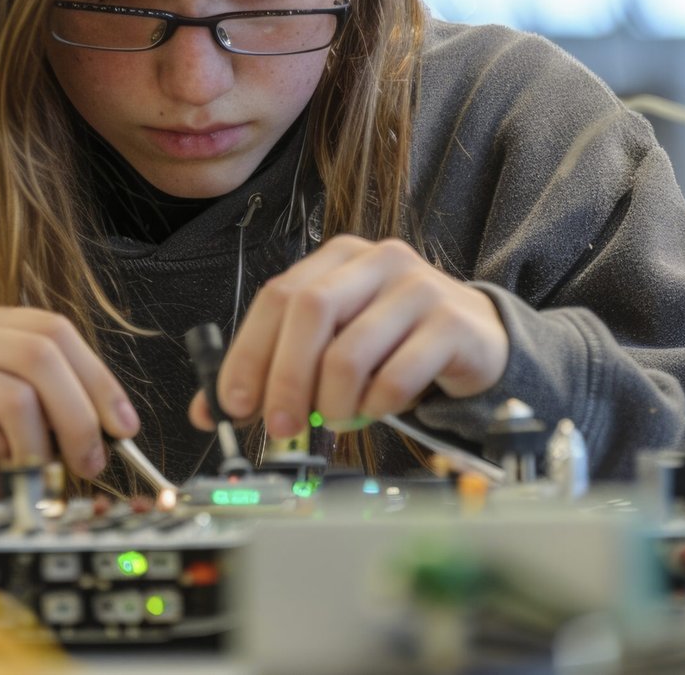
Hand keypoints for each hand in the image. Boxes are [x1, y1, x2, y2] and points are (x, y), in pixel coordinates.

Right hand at [0, 304, 139, 507]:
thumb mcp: (10, 419)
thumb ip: (52, 403)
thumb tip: (112, 422)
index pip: (54, 329)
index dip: (98, 377)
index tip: (123, 424)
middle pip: (43, 351)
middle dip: (81, 412)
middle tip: (93, 460)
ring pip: (22, 392)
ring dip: (46, 445)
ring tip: (42, 476)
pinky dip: (11, 462)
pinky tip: (0, 479)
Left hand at [188, 235, 507, 434]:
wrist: (476, 338)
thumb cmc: (393, 341)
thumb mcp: (331, 344)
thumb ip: (274, 369)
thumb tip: (209, 410)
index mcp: (336, 258)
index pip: (277, 296)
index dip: (248, 353)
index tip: (232, 403)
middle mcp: (375, 260)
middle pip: (310, 311)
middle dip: (284, 378)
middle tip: (279, 426)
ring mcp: (418, 286)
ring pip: (351, 349)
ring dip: (331, 401)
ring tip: (334, 422)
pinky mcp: (452, 322)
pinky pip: (398, 374)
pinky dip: (375, 405)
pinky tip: (376, 411)